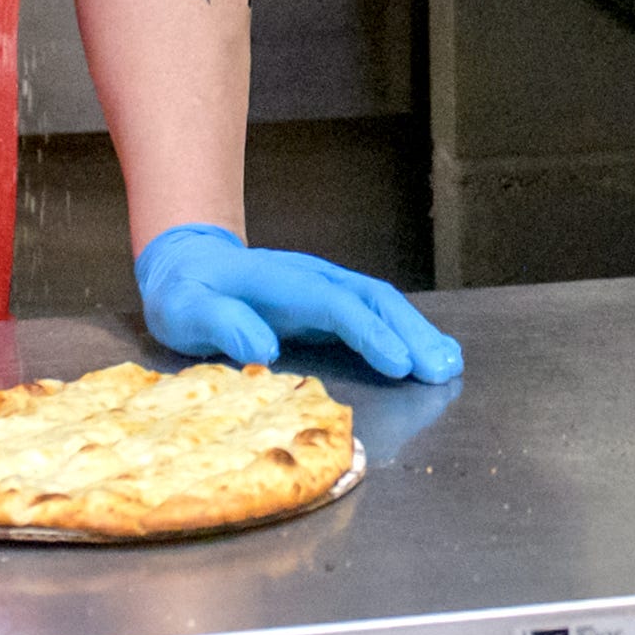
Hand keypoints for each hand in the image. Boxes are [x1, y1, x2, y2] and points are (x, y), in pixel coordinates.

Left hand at [137, 222, 463, 382]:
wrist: (188, 265)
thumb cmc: (186, 294)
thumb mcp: (185, 311)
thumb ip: (221, 324)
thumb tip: (264, 348)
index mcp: (279, 281)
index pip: (335, 304)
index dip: (370, 333)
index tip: (400, 364)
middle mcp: (312, 278)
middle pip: (372, 298)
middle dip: (411, 332)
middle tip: (442, 368)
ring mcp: (324, 287)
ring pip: (381, 303)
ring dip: (417, 332)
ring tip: (449, 364)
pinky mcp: (329, 302)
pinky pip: (374, 313)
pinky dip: (404, 332)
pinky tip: (426, 355)